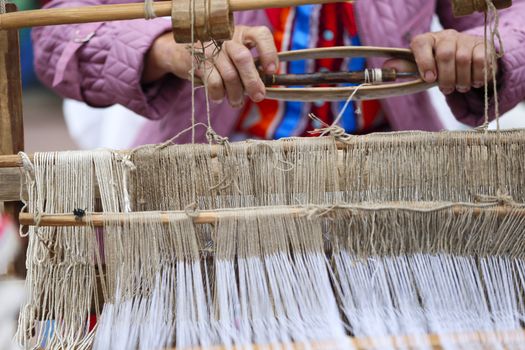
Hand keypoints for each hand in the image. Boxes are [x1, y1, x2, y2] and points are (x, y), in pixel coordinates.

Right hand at [142, 25, 277, 107]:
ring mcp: (211, 49)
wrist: (181, 51)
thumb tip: (264, 89)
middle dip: (253, 81)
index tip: (271, 71)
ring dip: (236, 94)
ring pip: (230, 75)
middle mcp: (227, 38)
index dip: (269, 53)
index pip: (260, 35)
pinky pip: (214, 84)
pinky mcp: (199, 62)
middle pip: (243, 58)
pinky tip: (219, 97)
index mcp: (242, 34)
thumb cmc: (217, 58)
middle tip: (258, 96)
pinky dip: (219, 95)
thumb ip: (250, 67)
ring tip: (237, 102)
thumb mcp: (235, 55)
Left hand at [384, 30, 493, 94]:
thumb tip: (386, 68)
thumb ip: (406, 67)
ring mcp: (465, 39)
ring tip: (460, 88)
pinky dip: (477, 76)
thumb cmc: (439, 65)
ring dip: (461, 80)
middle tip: (446, 89)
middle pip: (445, 55)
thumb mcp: (422, 67)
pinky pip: (480, 61)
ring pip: (463, 59)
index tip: (429, 79)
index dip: (424, 62)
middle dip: (445, 77)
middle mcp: (446, 36)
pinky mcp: (483, 45)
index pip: (420, 44)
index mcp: (427, 40)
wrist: (468, 56)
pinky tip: (474, 82)